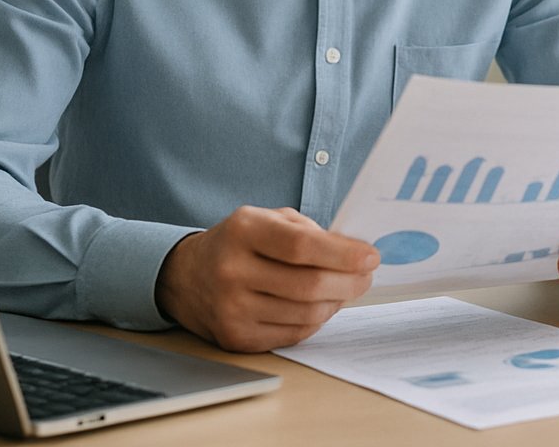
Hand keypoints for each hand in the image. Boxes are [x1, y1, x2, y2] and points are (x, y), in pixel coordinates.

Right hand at [154, 206, 379, 352]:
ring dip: (336, 303)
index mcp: (242, 231)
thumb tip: (357, 253)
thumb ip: (311, 232)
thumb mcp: (268, 220)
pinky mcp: (236, 338)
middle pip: (308, 286)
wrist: (187, 276)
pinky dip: (315, 320)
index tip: (371, 257)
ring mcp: (231, 309)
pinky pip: (294, 334)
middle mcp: (232, 271)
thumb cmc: (240, 243)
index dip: (341, 254)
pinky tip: (319, 306)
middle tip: (366, 276)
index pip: (300, 246)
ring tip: (344, 289)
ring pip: (306, 314)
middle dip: (349, 283)